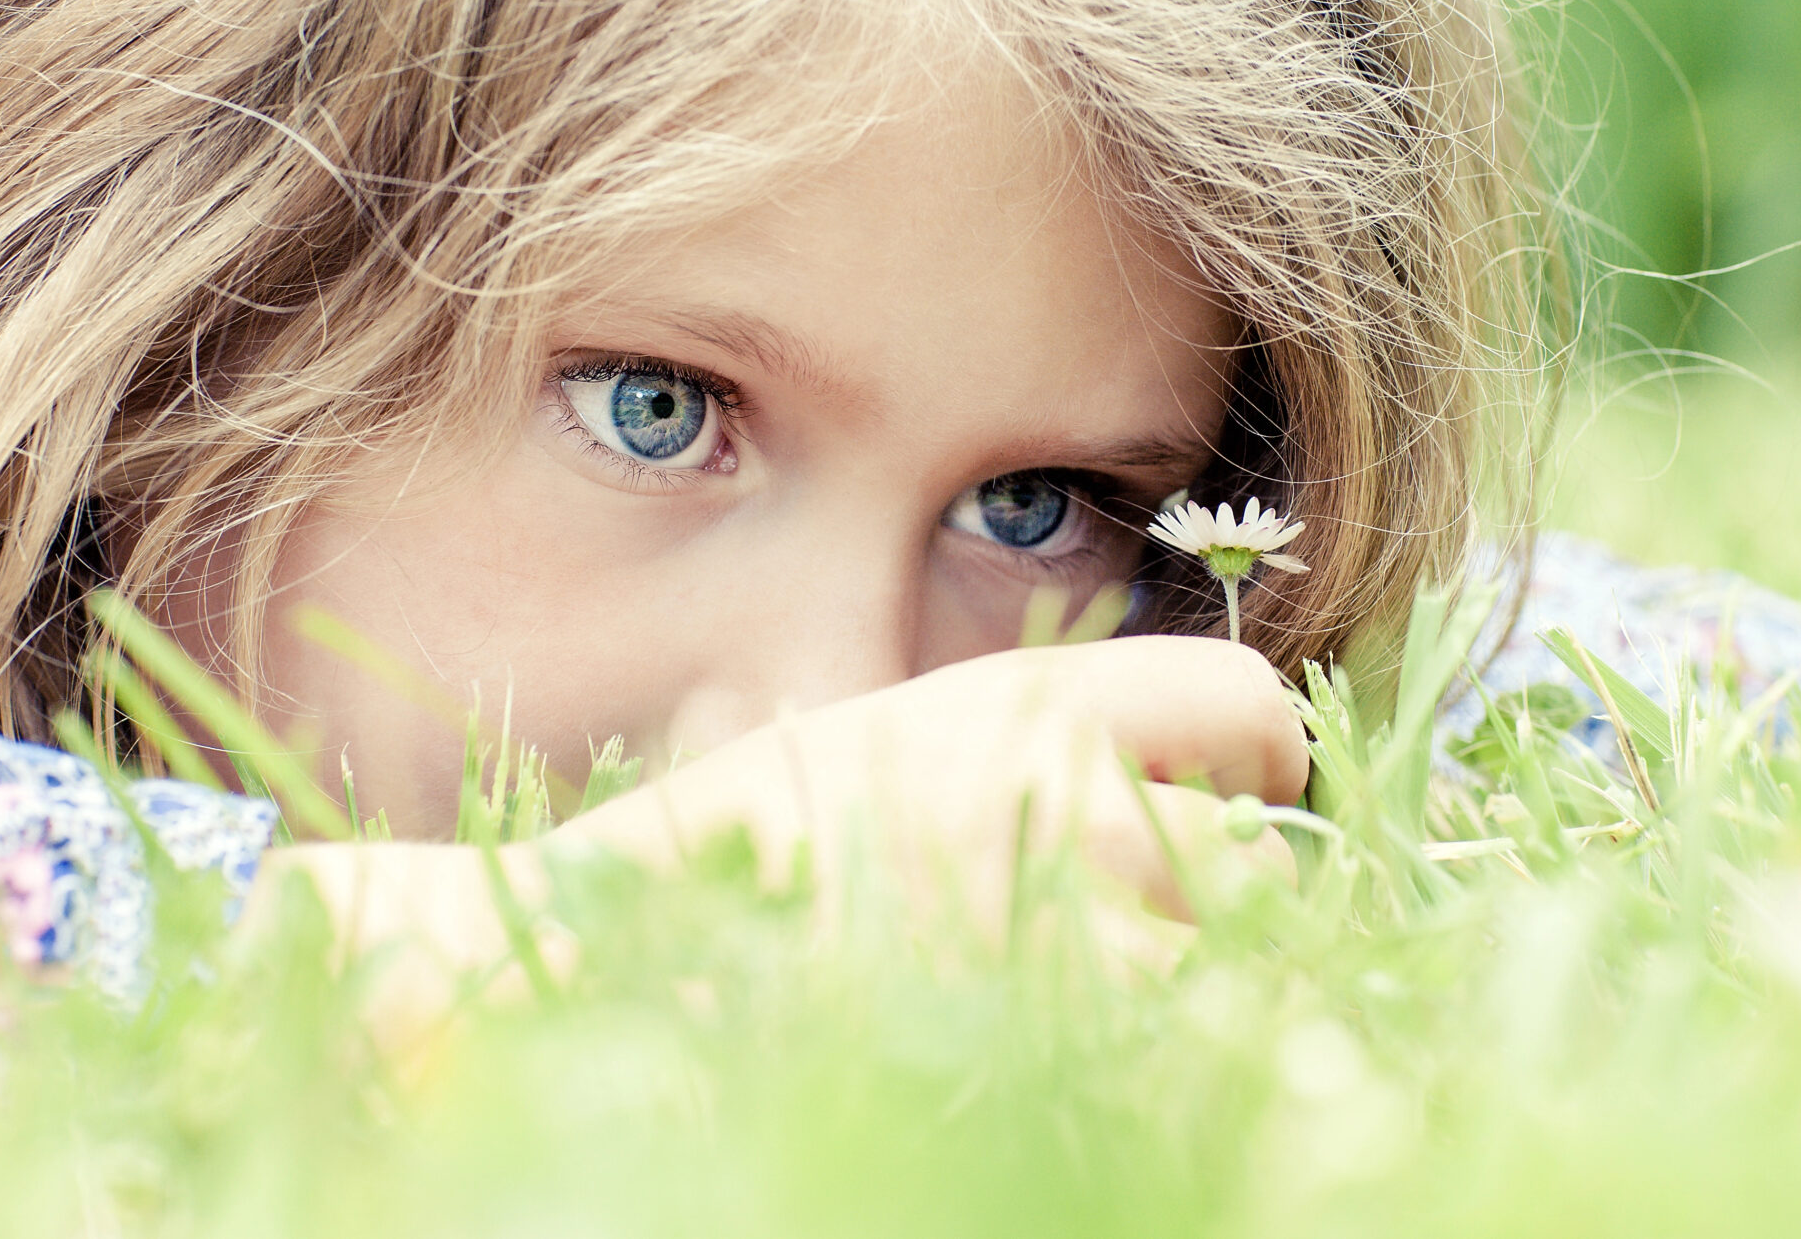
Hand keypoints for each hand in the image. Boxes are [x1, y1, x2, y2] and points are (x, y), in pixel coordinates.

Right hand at [254, 635, 1307, 1045]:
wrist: (548, 985)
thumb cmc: (698, 888)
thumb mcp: (860, 774)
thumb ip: (1014, 782)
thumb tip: (1200, 835)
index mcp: (1014, 708)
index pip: (1244, 711)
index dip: (1244, 771)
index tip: (1203, 815)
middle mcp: (1062, 803)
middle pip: (1252, 870)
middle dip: (1195, 919)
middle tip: (1085, 951)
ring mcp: (1060, 942)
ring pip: (1221, 993)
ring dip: (1157, 1019)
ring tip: (1021, 1024)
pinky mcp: (1047, 1062)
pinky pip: (1166, 1084)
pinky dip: (1120, 1092)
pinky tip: (1012, 1074)